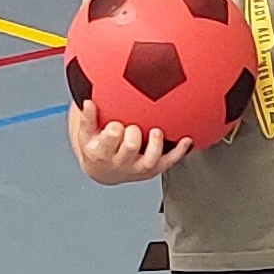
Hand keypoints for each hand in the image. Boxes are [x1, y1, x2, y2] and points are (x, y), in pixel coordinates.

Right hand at [69, 108, 191, 184]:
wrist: (104, 172)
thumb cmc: (96, 147)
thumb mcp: (85, 134)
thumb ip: (87, 118)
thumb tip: (87, 102)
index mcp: (102, 153)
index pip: (111, 137)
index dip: (115, 129)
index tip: (116, 123)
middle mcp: (121, 163)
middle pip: (131, 146)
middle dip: (133, 134)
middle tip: (133, 126)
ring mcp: (139, 167)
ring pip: (151, 158)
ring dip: (156, 143)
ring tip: (156, 131)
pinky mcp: (154, 169)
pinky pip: (170, 161)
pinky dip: (180, 151)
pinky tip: (187, 140)